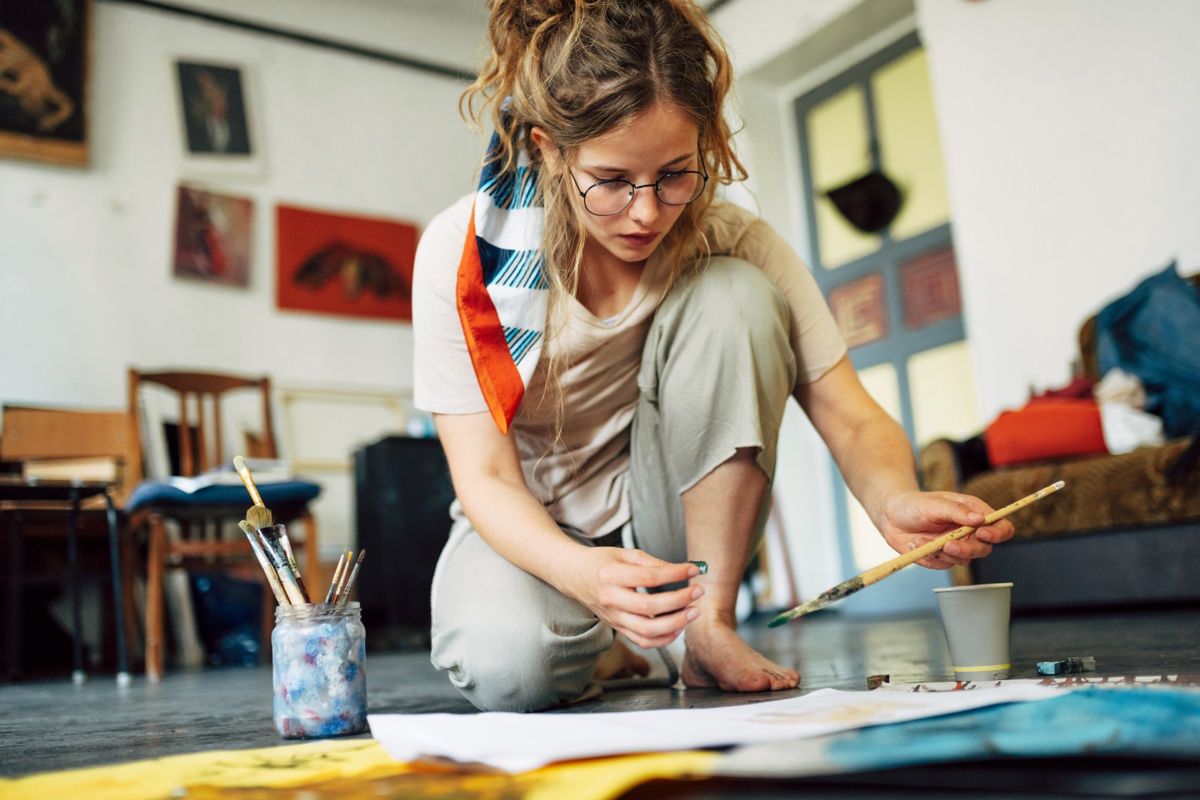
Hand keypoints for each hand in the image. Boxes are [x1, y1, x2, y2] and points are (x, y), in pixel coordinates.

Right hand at [561, 547, 702, 649]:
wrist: (574, 576)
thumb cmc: (601, 562)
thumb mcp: (625, 554)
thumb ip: (653, 563)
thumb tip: (683, 570)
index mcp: (610, 576)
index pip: (648, 577)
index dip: (675, 574)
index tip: (694, 569)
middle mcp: (610, 600)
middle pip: (649, 608)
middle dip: (679, 601)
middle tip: (698, 591)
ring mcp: (613, 618)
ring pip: (647, 631)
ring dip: (676, 624)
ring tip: (692, 611)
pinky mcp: (617, 628)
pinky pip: (643, 641)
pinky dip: (664, 639)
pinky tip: (678, 626)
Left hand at [878, 490, 1014, 569]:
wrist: (891, 516)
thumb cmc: (915, 504)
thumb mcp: (935, 504)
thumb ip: (957, 512)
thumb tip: (979, 519)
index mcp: (974, 514)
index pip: (1000, 526)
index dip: (998, 533)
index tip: (982, 533)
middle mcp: (969, 532)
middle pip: (984, 549)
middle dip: (967, 549)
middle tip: (949, 545)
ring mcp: (957, 546)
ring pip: (963, 560)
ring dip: (943, 553)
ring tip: (921, 540)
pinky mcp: (942, 558)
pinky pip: (942, 564)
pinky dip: (928, 556)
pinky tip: (915, 543)